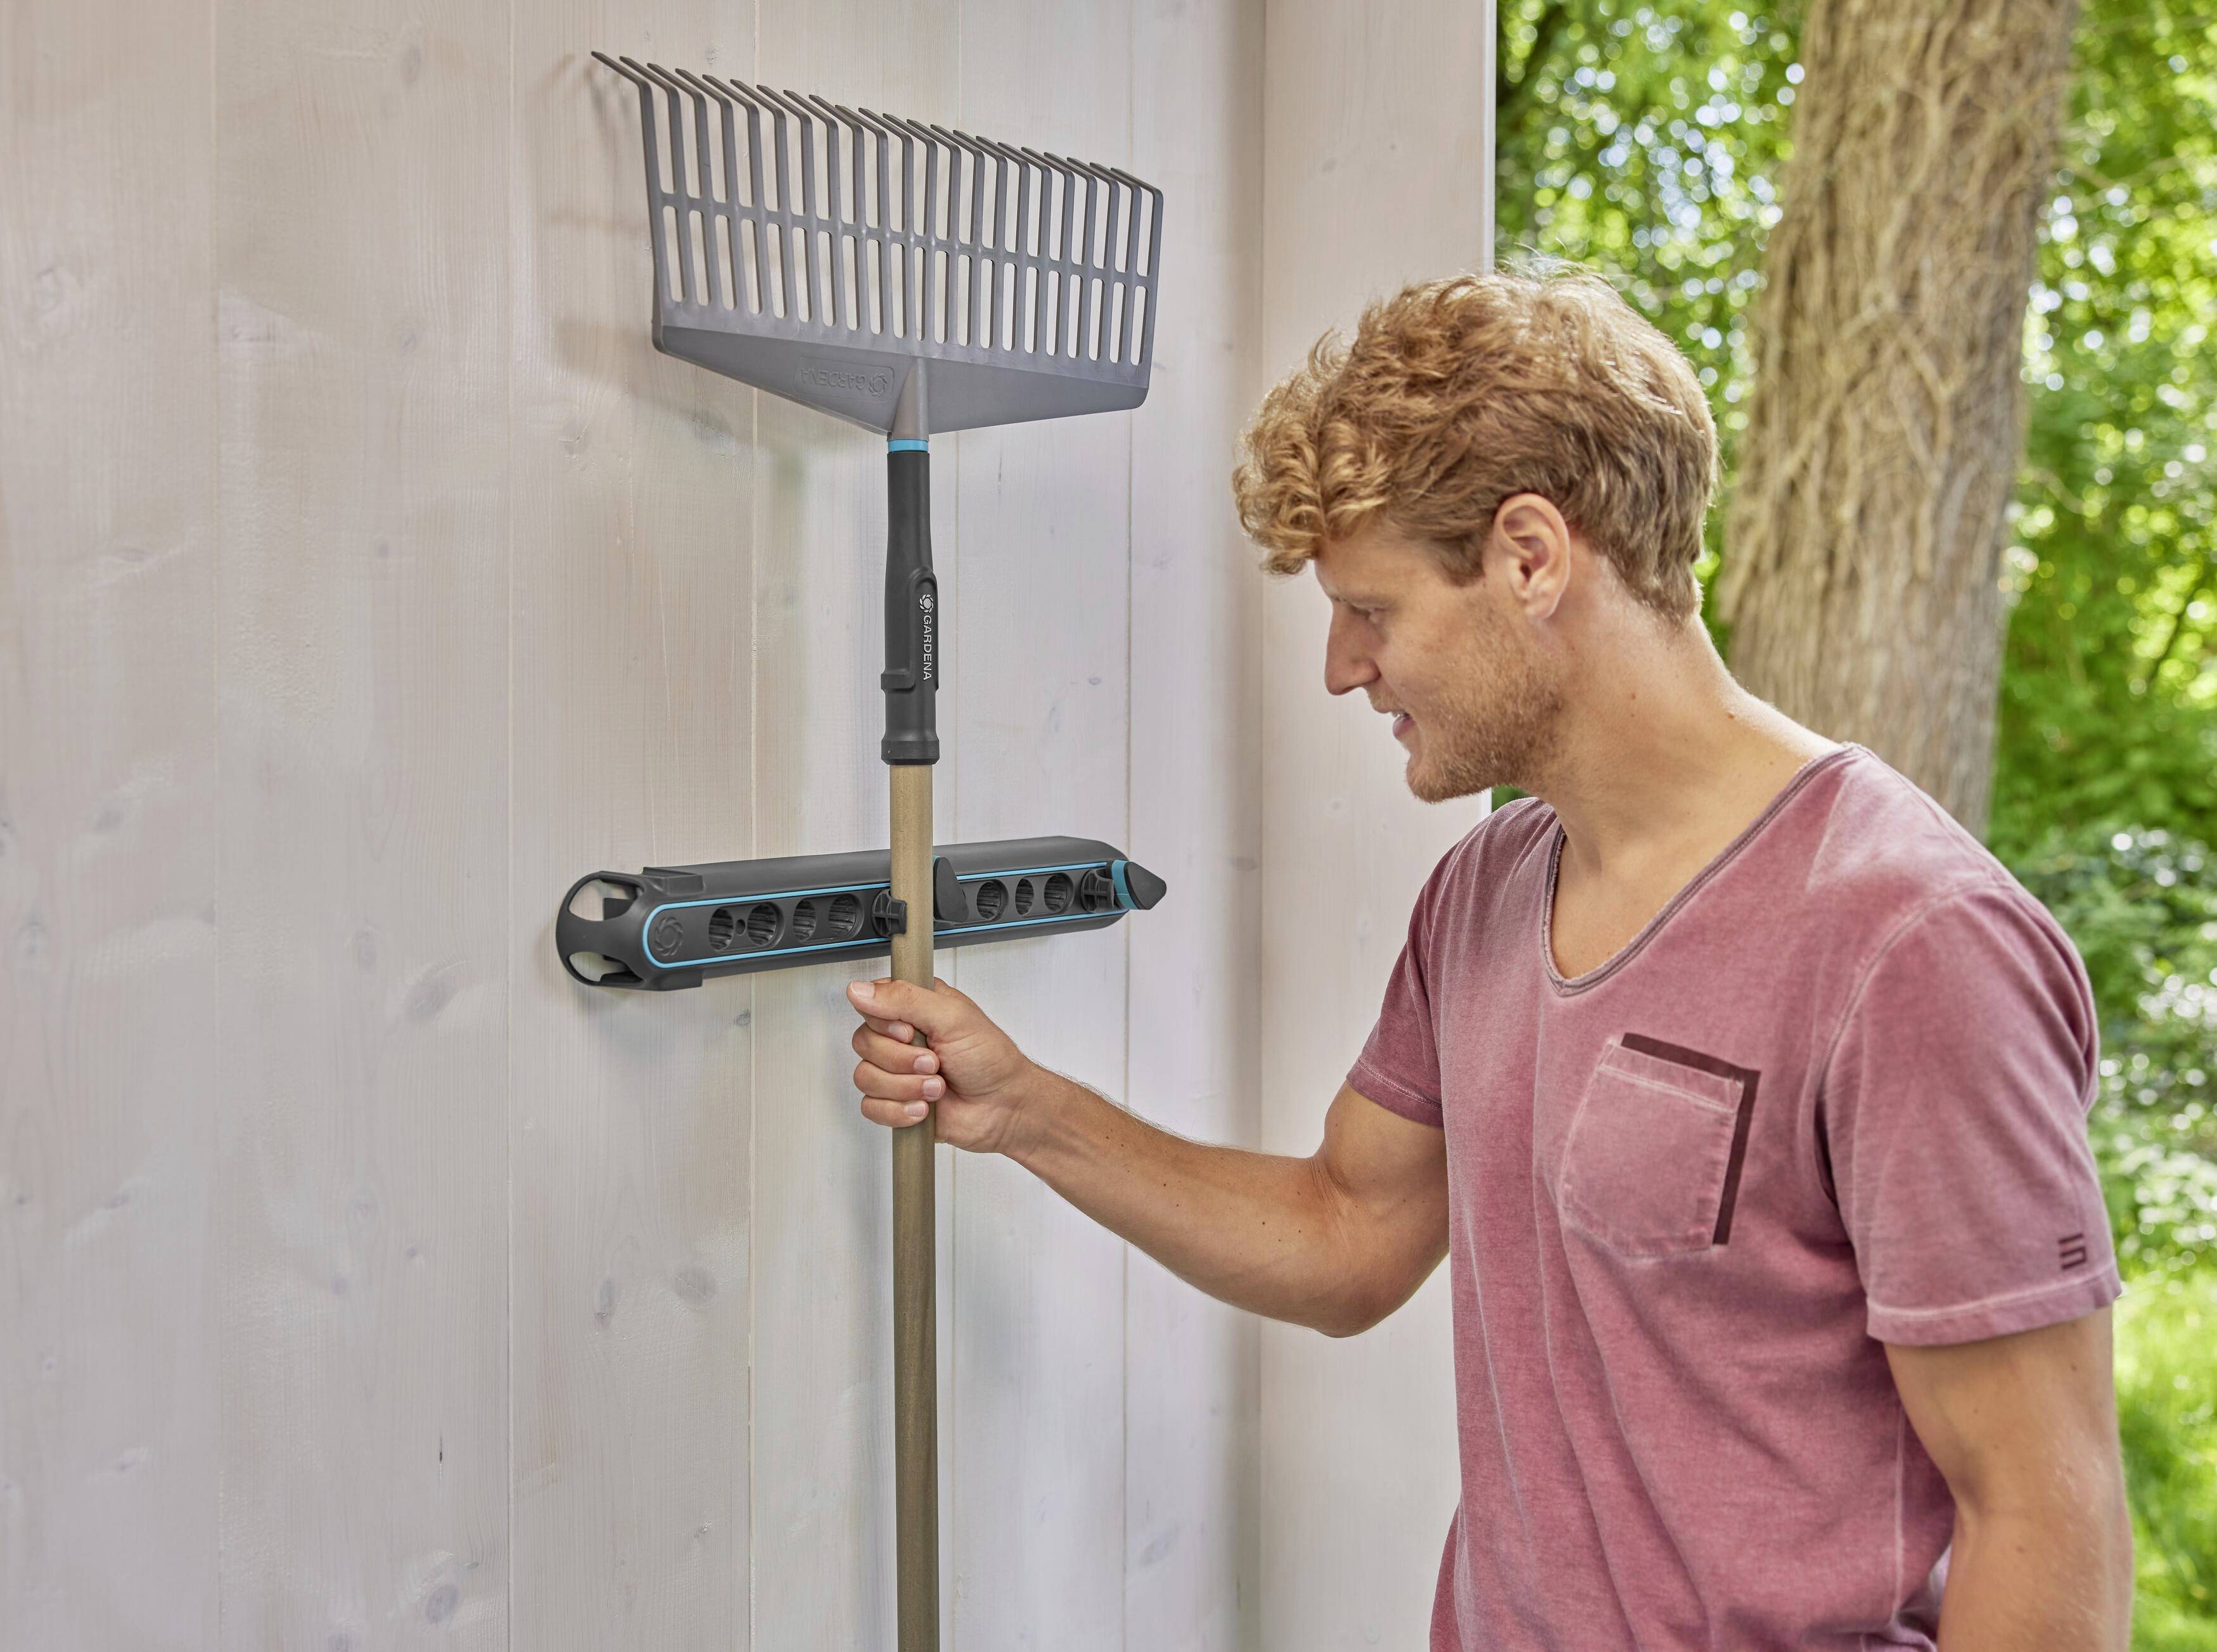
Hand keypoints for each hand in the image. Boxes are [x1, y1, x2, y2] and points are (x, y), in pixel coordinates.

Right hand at [846, 974, 1036, 1154]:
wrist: (1004, 1107)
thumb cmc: (990, 1059)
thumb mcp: (953, 1017)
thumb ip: (904, 998)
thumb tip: (859, 990)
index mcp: (913, 1006)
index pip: (869, 1004)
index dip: (885, 1023)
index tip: (911, 1032)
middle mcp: (901, 1037)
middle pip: (863, 1043)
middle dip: (901, 1060)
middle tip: (934, 1063)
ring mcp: (896, 1070)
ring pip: (865, 1077)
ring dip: (905, 1087)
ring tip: (937, 1088)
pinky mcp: (894, 1101)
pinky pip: (871, 1107)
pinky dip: (899, 1110)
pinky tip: (924, 1108)